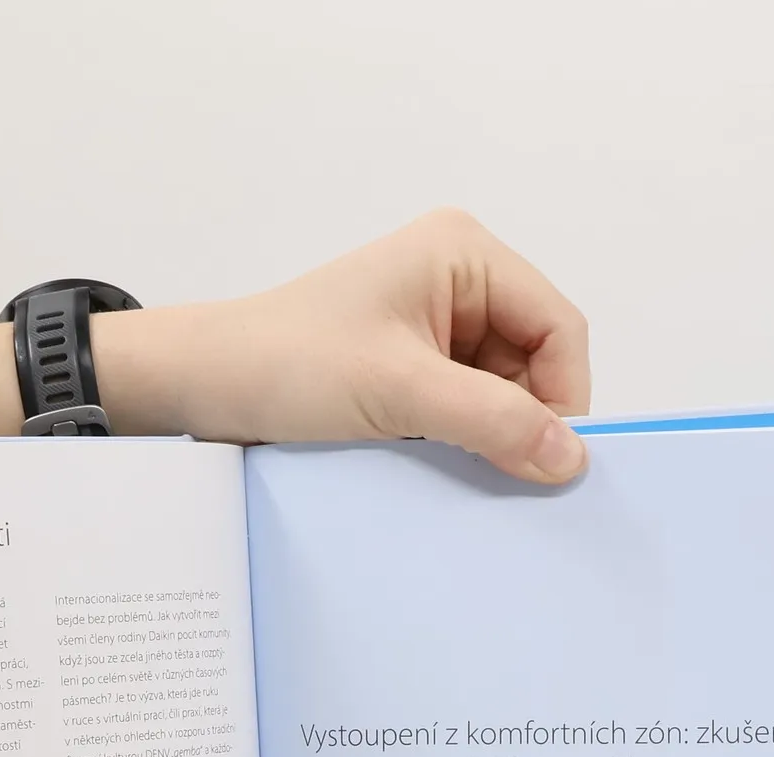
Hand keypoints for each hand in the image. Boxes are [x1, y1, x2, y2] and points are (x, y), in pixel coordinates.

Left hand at [97, 209, 591, 483]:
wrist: (200, 389)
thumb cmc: (288, 366)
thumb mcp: (400, 392)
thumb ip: (492, 421)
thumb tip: (572, 459)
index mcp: (463, 255)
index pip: (558, 328)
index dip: (565, 397)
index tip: (553, 464)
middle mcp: (457, 283)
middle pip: (536, 364)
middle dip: (527, 422)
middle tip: (512, 484)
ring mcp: (434, 330)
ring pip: (502, 396)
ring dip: (492, 440)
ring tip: (470, 480)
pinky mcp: (409, 373)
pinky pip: (464, 414)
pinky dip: (464, 446)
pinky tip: (446, 474)